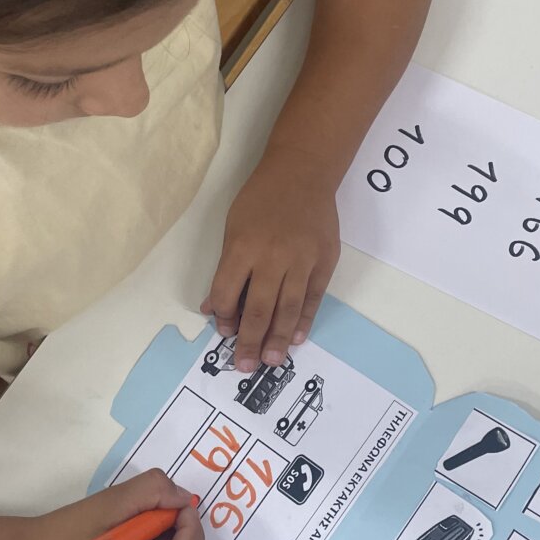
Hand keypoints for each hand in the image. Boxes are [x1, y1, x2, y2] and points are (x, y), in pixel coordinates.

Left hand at [201, 149, 339, 371]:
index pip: (227, 293)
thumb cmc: (261, 199)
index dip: (223, 316)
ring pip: (288, 308)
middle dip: (250, 341)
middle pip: (258, 308)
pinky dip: (304, 320)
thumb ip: (226, 269)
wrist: (303, 173)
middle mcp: (272, 258)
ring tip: (271, 361)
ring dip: (278, 339)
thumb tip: (214, 306)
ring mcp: (302, 260)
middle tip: (246, 366)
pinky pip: (312, 298)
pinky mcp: (324, 261)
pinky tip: (296, 338)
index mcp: (242, 248)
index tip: (224, 331)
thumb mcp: (232, 228)